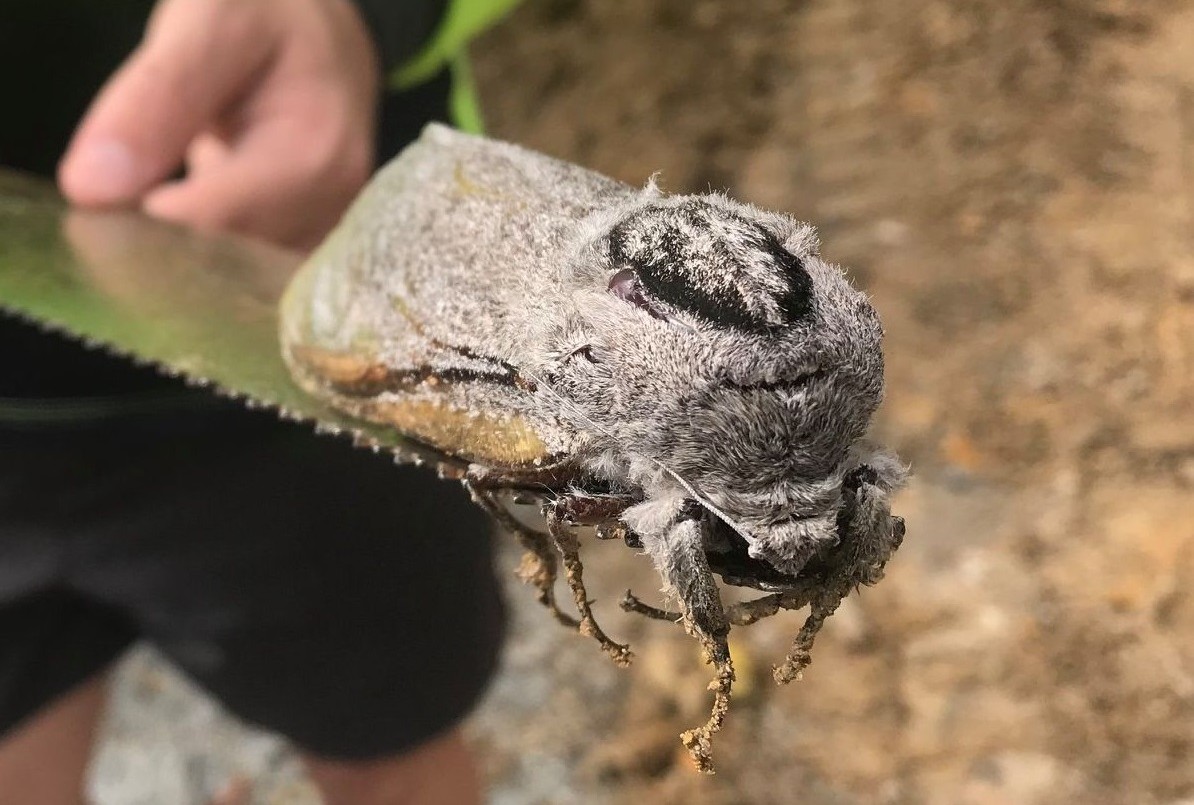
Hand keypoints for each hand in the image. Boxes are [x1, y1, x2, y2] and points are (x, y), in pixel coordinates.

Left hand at [58, 0, 378, 251]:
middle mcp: (333, 209)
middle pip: (226, 262)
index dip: (144, 227)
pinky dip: (209, 250)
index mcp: (313, 156)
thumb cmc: (268, 15)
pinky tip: (192, 208)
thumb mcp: (209, 25)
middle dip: (164, 242)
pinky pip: (249, 270)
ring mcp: (328, 232)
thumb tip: (92, 189)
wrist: (325, 31)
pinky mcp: (315, 244)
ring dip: (185, 246)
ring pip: (234, 274)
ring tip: (169, 187)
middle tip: (130, 192)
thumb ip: (156, 100)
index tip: (107, 198)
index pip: (210, 228)